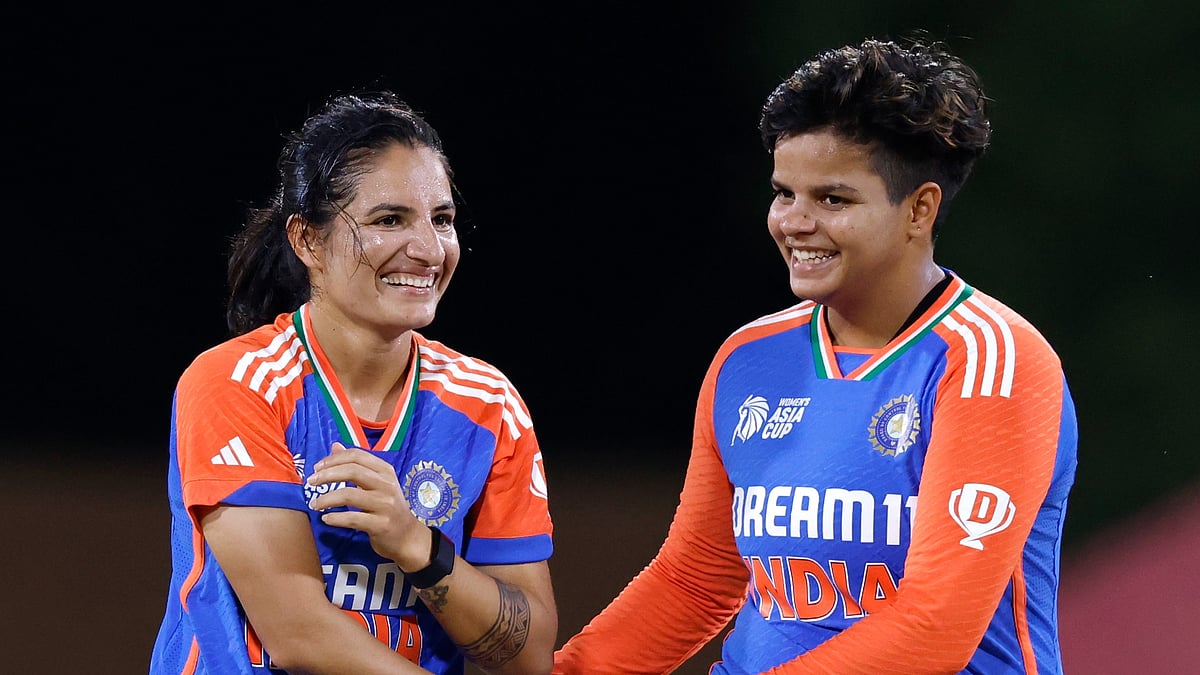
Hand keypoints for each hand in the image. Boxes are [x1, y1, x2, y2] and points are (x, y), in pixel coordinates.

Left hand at [306, 442, 431, 570]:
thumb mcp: (377, 483)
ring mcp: (385, 505)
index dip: (334, 459)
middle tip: (311, 482)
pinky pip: (352, 519)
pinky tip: (326, 518)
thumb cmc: (388, 507)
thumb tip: (335, 446)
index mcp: (385, 471)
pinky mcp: (381, 524)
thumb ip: (356, 465)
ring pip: (349, 495)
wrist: (407, 536)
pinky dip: (335, 518)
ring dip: (326, 499)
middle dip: (327, 475)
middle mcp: (387, 485)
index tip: (317, 468)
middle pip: (353, 471)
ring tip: (314, 504)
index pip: (357, 456)